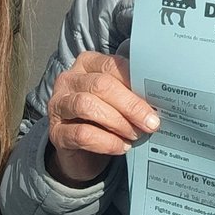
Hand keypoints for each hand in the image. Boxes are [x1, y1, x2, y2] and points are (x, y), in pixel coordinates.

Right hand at [45, 48, 158, 184]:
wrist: (82, 151)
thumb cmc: (105, 117)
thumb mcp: (118, 100)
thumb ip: (132, 93)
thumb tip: (158, 100)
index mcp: (88, 64)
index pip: (112, 65)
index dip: (135, 82)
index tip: (156, 99)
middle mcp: (69, 79)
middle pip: (101, 85)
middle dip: (130, 105)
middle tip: (151, 122)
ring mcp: (58, 104)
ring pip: (87, 105)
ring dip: (117, 122)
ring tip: (135, 134)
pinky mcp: (55, 132)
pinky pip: (81, 134)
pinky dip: (106, 141)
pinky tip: (121, 146)